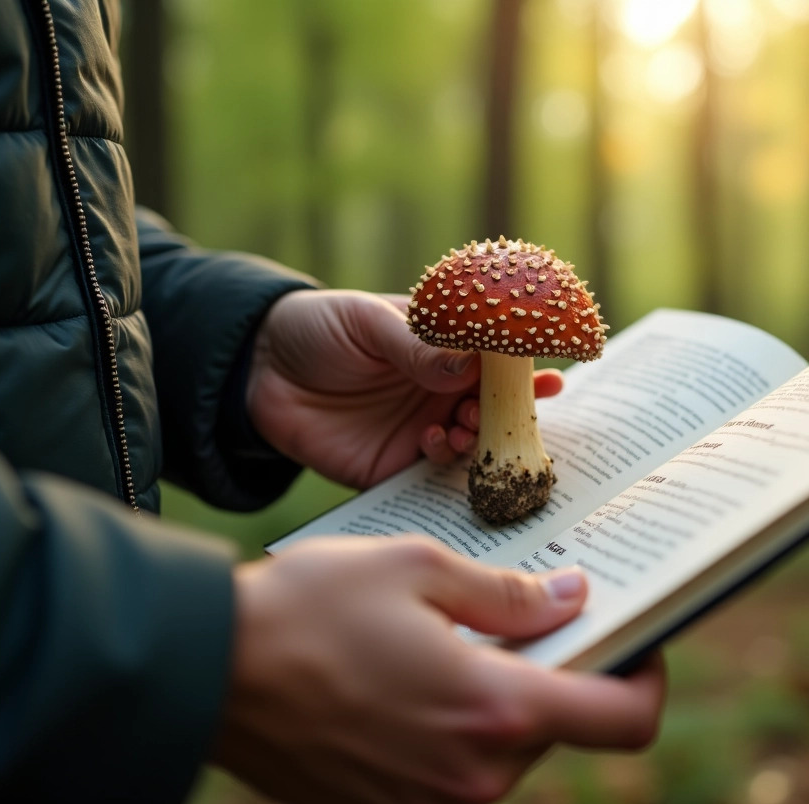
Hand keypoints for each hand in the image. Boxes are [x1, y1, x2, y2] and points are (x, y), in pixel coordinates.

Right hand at [214, 536, 665, 803]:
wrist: (206, 672)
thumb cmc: (310, 605)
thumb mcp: (419, 569)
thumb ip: (512, 595)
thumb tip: (575, 597)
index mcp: (494, 709)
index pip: (623, 721)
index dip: (647, 678)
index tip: (638, 639)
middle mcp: (472, 776)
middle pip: (559, 729)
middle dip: (557, 675)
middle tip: (525, 618)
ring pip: (508, 753)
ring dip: (502, 701)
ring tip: (452, 644)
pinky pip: (457, 775)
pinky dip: (458, 731)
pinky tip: (414, 683)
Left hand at [246, 290, 562, 487]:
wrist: (256, 371)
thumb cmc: (319, 328)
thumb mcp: (367, 322)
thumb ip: (417, 346)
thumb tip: (470, 364)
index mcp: (443, 353)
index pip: (496, 365)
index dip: (526, 373)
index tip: (552, 378)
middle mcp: (440, 396)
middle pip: (494, 412)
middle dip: (510, 415)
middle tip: (508, 412)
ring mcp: (419, 432)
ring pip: (470, 447)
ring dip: (479, 439)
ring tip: (469, 426)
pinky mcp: (392, 467)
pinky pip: (430, 477)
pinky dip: (443, 462)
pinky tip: (432, 443)